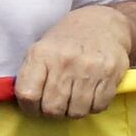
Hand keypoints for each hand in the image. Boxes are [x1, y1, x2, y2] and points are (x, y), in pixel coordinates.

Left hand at [11, 7, 135, 119]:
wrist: (102, 23)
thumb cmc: (67, 40)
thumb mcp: (42, 49)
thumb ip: (32, 74)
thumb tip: (25, 104)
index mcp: (42, 54)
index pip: (28, 94)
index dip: (29, 108)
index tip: (34, 108)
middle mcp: (64, 61)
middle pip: (52, 108)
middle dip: (53, 112)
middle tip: (56, 104)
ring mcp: (89, 68)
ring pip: (76, 111)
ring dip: (73, 110)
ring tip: (73, 98)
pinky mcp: (110, 74)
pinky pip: (98, 107)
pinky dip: (93, 106)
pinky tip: (90, 94)